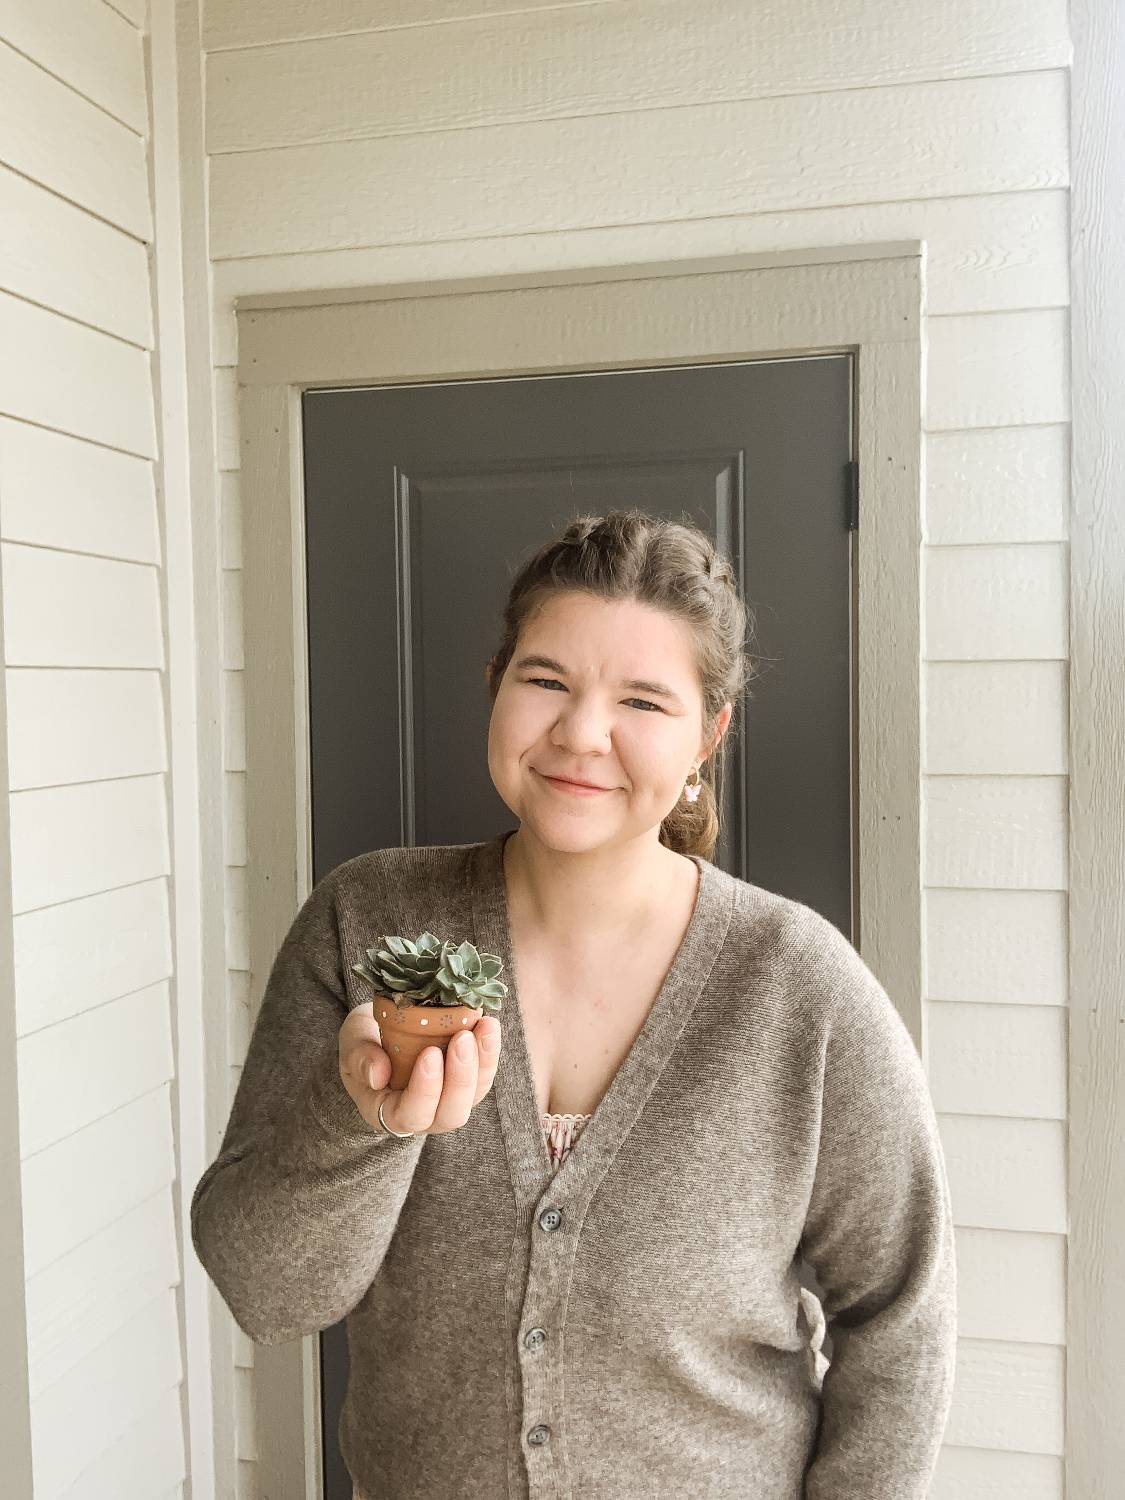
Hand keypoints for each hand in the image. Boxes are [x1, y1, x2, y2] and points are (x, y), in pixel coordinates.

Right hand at [338, 1001, 501, 1135]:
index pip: (410, 1115)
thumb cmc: (364, 1040)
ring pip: (474, 1095)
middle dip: (461, 1078)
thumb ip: (361, 1059)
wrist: (381, 1030)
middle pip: (450, 1114)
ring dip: (483, 1062)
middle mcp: (423, 1116)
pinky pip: (484, 1075)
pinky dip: (489, 1051)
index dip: (424, 1090)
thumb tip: (378, 1076)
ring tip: (485, 1026)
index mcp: (387, 1113)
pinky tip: (489, 1024)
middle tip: (462, 1038)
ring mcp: (449, 1101)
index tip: (430, 1053)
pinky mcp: (468, 1083)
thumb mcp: (352, 1043)